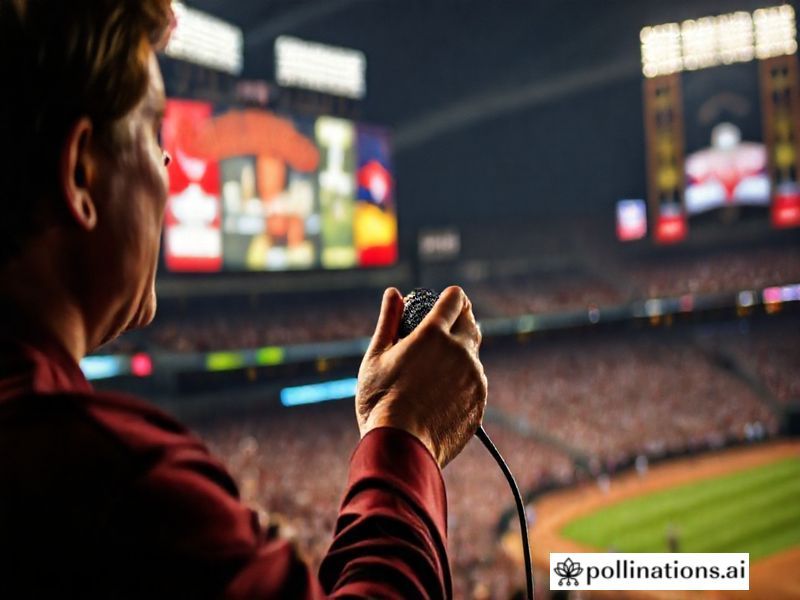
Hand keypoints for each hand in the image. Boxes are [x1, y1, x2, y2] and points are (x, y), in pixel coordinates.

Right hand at [356, 286, 487, 467]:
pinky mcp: (479, 401)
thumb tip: (393, 293)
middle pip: (471, 322)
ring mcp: (473, 378)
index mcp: (434, 334)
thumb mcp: (376, 357)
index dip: (450, 296)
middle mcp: (460, 351)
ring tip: (435, 367)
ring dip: (459, 353)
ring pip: (472, 355)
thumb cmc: (380, 401)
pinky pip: (474, 382)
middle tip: (443, 327)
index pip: (455, 299)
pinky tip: (441, 392)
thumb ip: (388, 321)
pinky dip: (462, 380)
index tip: (444, 301)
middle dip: (460, 319)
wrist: (402, 448)